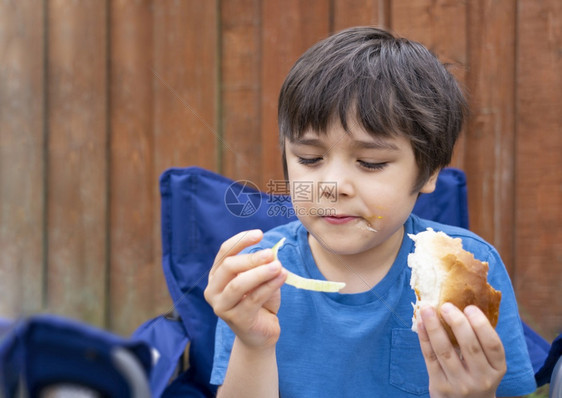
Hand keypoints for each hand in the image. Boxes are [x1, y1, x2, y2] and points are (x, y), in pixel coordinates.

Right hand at [204, 230, 286, 348]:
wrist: (261, 333)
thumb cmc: (259, 301)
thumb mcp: (260, 279)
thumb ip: (262, 266)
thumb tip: (272, 254)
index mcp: (216, 275)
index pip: (224, 252)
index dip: (241, 240)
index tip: (260, 234)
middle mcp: (213, 291)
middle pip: (228, 267)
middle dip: (251, 258)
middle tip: (271, 254)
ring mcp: (222, 307)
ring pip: (238, 284)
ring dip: (260, 273)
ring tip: (279, 265)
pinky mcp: (237, 320)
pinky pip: (254, 299)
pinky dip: (270, 285)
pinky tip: (283, 276)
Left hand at [417, 303, 506, 397]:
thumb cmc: (476, 376)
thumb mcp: (487, 365)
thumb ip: (480, 342)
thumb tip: (461, 305)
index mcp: (497, 369)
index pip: (493, 345)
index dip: (481, 324)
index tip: (469, 307)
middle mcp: (481, 378)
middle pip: (469, 346)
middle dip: (456, 322)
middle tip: (446, 305)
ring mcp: (459, 384)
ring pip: (445, 350)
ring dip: (434, 326)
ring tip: (427, 308)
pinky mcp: (440, 386)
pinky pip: (430, 358)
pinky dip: (424, 338)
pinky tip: (421, 323)